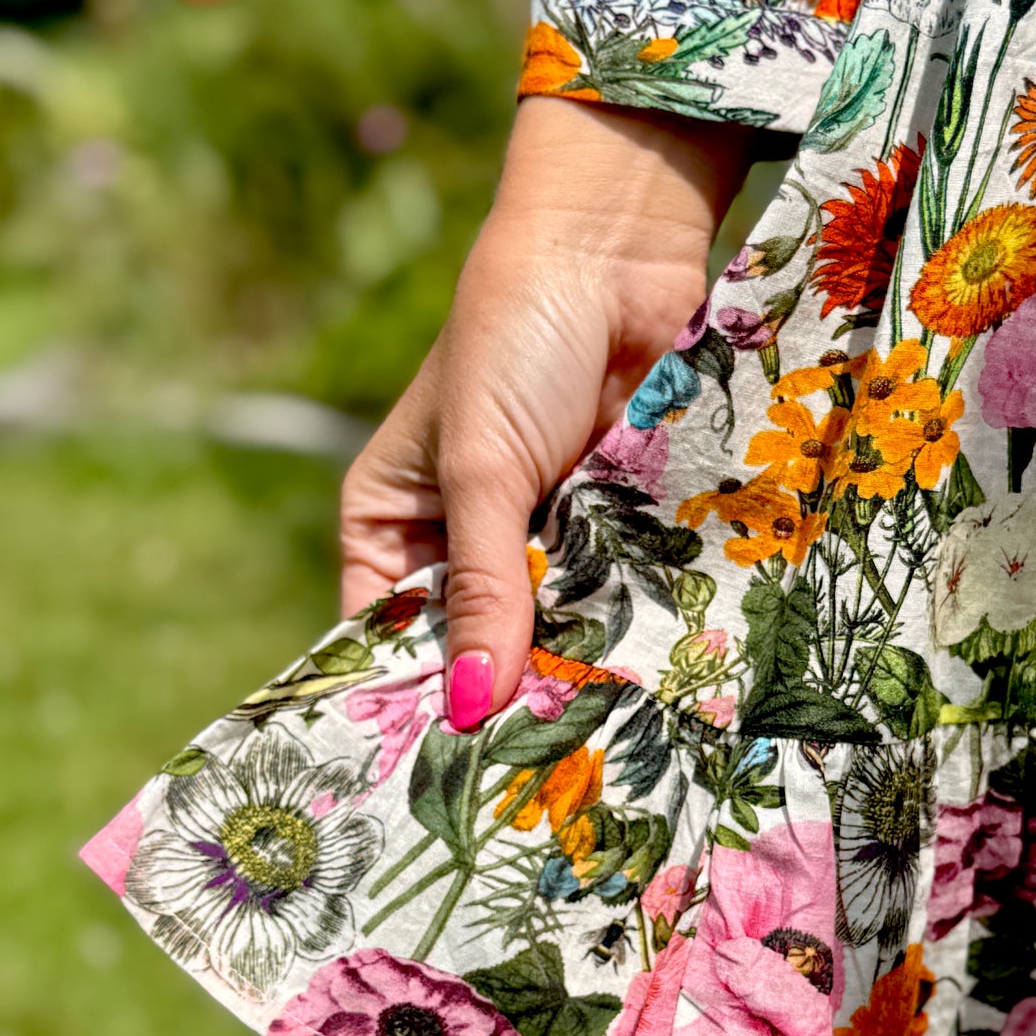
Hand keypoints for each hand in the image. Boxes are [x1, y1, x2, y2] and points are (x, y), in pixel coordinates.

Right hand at [340, 96, 752, 728]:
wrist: (616, 253)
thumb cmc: (513, 341)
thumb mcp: (482, 471)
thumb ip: (486, 588)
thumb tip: (474, 710)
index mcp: (393, 523)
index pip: (388, 634)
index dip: (413, 696)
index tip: (438, 778)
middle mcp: (466, 539)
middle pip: (476, 645)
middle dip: (503, 696)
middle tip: (527, 783)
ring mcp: (546, 535)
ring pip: (553, 630)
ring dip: (573, 670)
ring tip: (590, 751)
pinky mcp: (617, 524)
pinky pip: (619, 596)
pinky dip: (629, 629)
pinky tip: (647, 688)